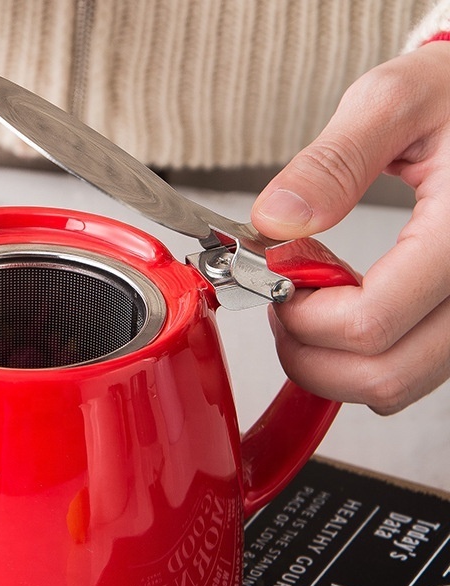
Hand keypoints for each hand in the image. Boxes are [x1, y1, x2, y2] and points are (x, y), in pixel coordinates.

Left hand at [251, 41, 449, 414]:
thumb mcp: (398, 97)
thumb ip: (333, 161)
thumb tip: (275, 221)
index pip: (370, 322)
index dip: (303, 316)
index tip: (278, 284)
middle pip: (382, 376)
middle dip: (309, 354)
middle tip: (284, 307)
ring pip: (396, 386)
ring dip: (332, 366)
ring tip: (309, 310)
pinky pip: (412, 373)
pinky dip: (364, 361)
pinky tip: (346, 315)